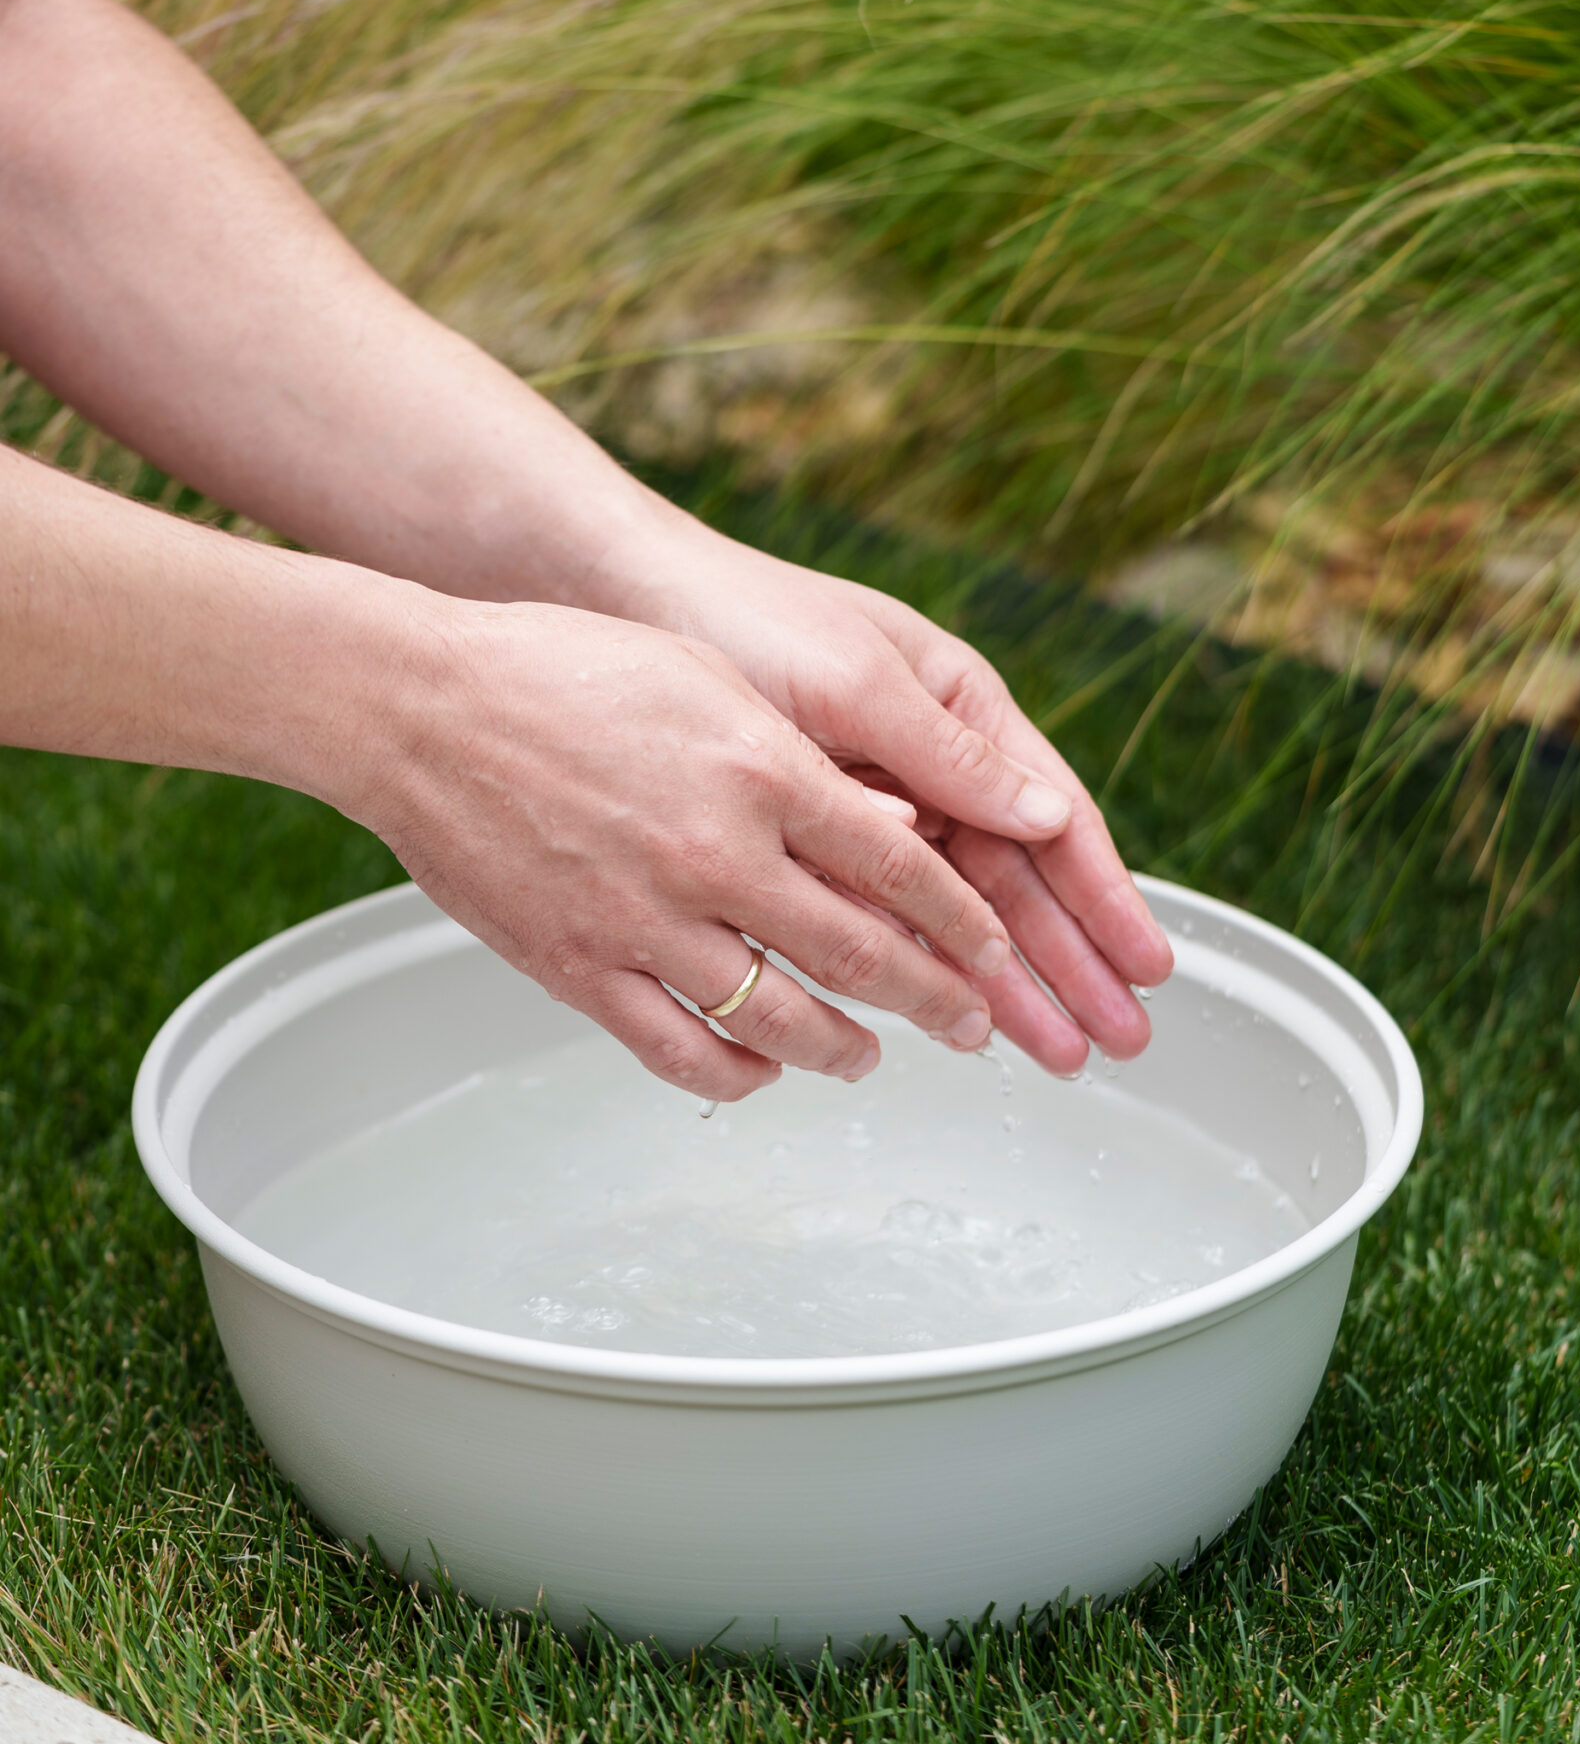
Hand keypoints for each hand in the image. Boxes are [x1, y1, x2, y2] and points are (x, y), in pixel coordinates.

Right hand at [358, 600, 1017, 1104]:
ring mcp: (646, 921)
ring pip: (783, 1020)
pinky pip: (681, 1052)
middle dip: (937, 997)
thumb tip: (897, 819)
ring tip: (876, 1054)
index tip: (995, 948)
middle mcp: (715, 855)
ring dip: (848, 1047)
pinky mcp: (581, 970)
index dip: (964, 920)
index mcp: (760, 771)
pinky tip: (766, 1072)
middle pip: (861, 952)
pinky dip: (740, 1074)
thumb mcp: (711, 683)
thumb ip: (806, 760)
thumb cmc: (562, 670)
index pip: (902, 866)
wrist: (421, 707)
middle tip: (972, 1023)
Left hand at [621, 534, 1172, 1074]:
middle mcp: (930, 763)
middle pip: (1020, 882)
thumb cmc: (746, 616)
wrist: (623, 605)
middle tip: (1118, 1041)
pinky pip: (885, 917)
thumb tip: (1050, 817)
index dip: (1105, 899)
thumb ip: (947, 755)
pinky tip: (959, 1020)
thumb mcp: (855, 682)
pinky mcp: (813, 840)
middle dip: (1072, 964)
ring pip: (960, 911)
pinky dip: (925, 967)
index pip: (1054, 820)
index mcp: (960, 708)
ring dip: (1010, 982)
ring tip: (1058, 1054)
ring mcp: (876, 805)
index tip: (1147, 966)